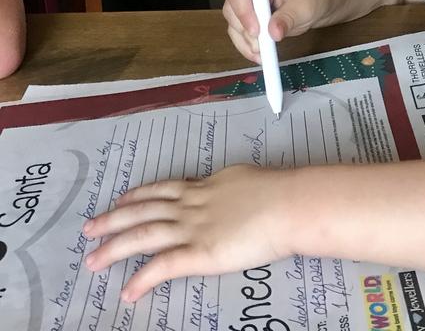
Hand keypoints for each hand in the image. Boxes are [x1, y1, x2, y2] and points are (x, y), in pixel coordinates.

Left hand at [83, 165, 294, 301]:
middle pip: (144, 210)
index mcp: (205, 186)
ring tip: (93, 260)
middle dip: (114, 219)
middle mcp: (193, 205)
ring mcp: (194, 228)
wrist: (287, 205)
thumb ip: (230, 187)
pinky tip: (128, 292)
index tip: (122, 199)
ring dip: (115, 247)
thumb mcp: (246, 179)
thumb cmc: (277, 191)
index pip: (164, 189)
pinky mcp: (200, 253)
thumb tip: (231, 188)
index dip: (140, 194)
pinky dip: (142, 279)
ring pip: (144, 235)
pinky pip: (163, 267)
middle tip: (90, 228)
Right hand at [222, 0, 329, 61]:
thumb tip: (273, 32)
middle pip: (232, 12)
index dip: (243, 13)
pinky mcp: (252, 23)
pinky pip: (242, 37)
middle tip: (261, 47)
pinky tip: (261, 57)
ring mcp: (250, 9)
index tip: (257, 31)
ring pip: (234, 27)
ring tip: (263, 56)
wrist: (319, 2)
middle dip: (245, 32)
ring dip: (245, 44)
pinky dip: (249, 49)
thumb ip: (288, 18)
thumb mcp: (305, 6)